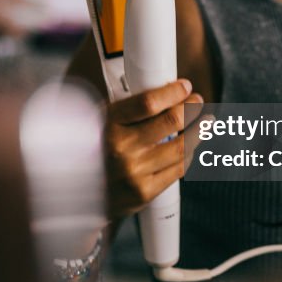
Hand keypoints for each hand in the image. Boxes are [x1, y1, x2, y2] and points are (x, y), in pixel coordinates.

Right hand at [104, 78, 203, 218]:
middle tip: (198, 100)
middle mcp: (120, 148)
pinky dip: (189, 154)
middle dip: (191, 107)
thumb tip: (165, 90)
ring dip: (199, 131)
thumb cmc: (93, 150)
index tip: (185, 86)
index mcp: (108, 123)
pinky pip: (178, 169)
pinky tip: (193, 146)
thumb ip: (129, 108)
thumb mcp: (100, 120)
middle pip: (171, 121)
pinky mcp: (144, 193)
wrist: (75, 196)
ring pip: (181, 146)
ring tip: (206, 121)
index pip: (149, 102)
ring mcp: (133, 172)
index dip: (173, 92)